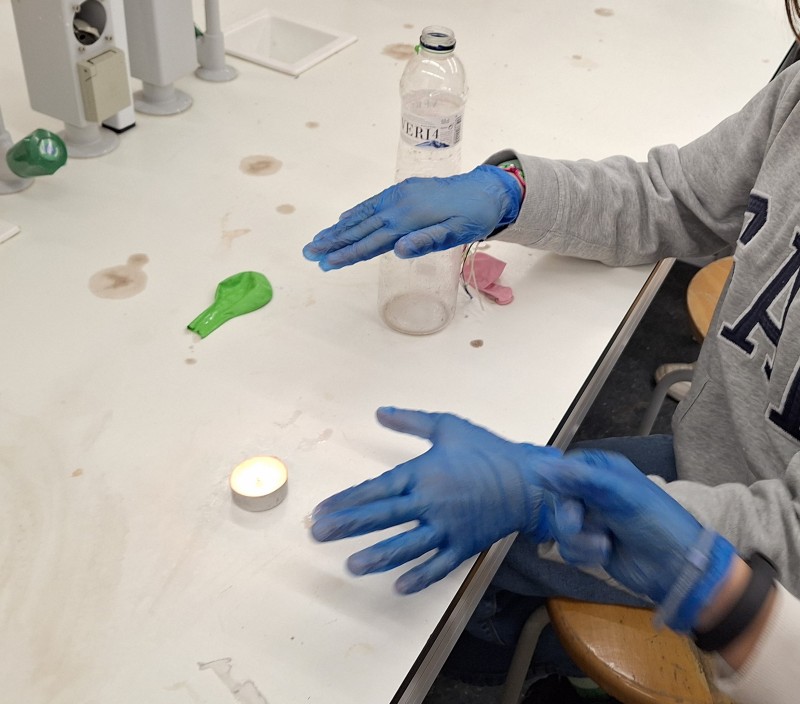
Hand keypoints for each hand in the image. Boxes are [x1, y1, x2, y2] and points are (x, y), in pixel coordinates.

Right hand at [302, 165, 522, 269]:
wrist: (485, 190)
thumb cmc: (472, 217)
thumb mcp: (457, 233)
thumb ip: (427, 241)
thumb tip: (398, 249)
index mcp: (409, 220)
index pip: (372, 242)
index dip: (348, 254)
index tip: (327, 263)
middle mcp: (398, 206)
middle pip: (360, 229)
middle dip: (333, 242)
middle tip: (308, 253)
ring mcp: (398, 197)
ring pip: (361, 216)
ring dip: (337, 230)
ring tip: (316, 240)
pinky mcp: (401, 191)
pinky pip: (372, 204)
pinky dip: (354, 213)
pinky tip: (341, 221)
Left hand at [310, 407, 578, 593]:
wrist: (529, 480)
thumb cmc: (487, 450)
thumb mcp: (448, 427)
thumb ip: (411, 422)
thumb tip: (379, 412)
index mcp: (422, 473)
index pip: (375, 489)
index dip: (346, 501)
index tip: (321, 511)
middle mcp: (430, 502)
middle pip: (381, 517)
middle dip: (347, 527)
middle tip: (318, 535)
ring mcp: (447, 528)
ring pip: (406, 546)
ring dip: (377, 557)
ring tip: (351, 566)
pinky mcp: (464, 546)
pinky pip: (439, 565)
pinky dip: (420, 577)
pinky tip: (399, 586)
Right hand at [537, 450, 735, 630]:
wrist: (676, 569)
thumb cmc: (657, 523)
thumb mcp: (621, 495)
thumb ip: (583, 479)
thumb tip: (543, 468)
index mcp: (605, 471)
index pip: (566, 468)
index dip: (560, 482)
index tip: (563, 496)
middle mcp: (595, 493)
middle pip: (557, 498)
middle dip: (567, 517)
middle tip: (577, 525)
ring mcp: (591, 519)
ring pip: (559, 525)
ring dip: (578, 539)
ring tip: (603, 545)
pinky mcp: (589, 545)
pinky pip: (566, 546)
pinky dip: (580, 553)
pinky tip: (602, 555)